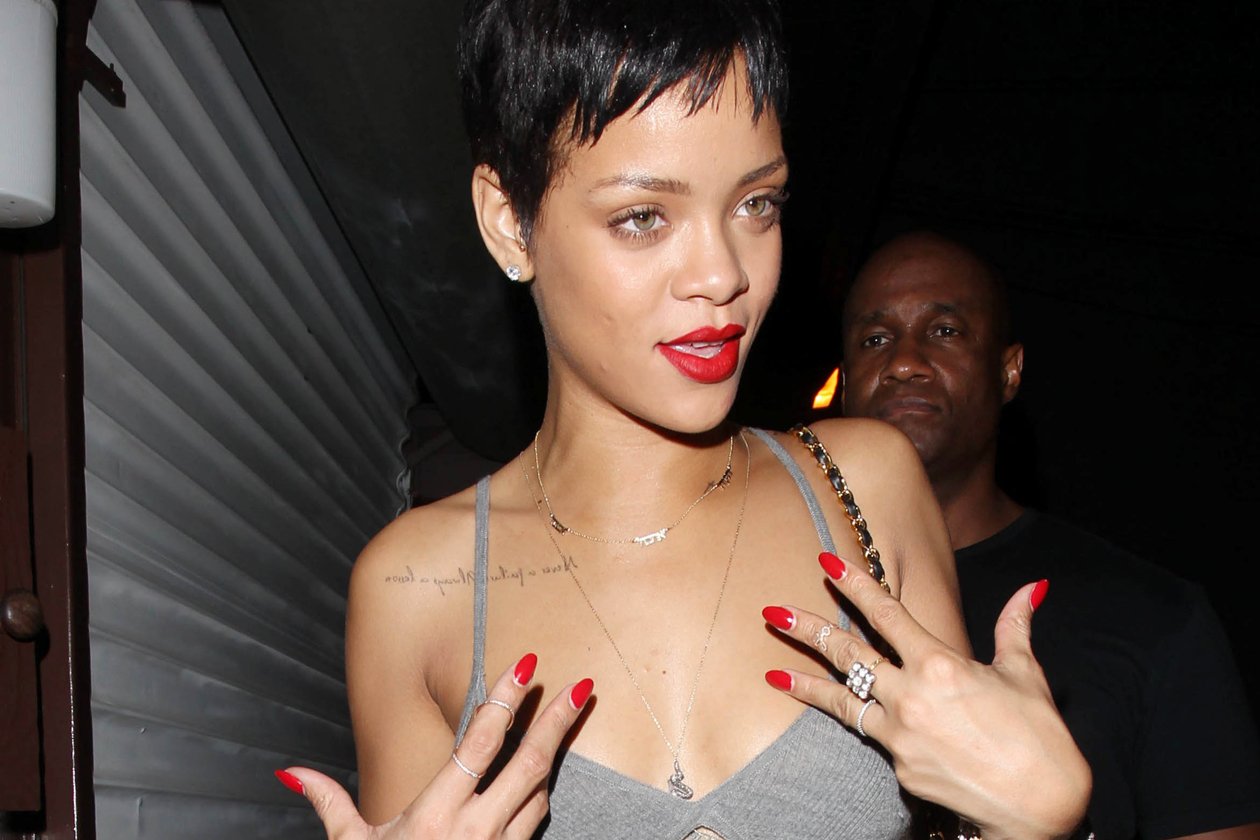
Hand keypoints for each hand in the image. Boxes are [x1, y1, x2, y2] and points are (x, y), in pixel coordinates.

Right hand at [276, 655, 593, 838]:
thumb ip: (330, 803)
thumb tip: (293, 773)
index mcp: (434, 814)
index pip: (479, 744)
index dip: (503, 701)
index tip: (525, 666)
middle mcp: (475, 829)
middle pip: (529, 762)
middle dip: (556, 720)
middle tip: (581, 685)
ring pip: (539, 790)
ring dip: (552, 752)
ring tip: (570, 711)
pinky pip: (536, 820)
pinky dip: (541, 793)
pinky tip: (543, 775)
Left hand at [762, 553, 1089, 839]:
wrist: (1040, 808)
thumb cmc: (1039, 739)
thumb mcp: (1026, 675)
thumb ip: (1015, 627)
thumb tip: (1031, 588)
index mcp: (940, 665)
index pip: (887, 614)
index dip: (856, 585)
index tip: (828, 563)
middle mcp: (912, 696)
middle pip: (848, 654)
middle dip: (808, 630)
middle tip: (773, 613)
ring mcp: (901, 734)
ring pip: (843, 699)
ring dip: (806, 683)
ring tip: (773, 673)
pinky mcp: (899, 766)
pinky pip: (870, 734)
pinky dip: (852, 722)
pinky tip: (832, 717)